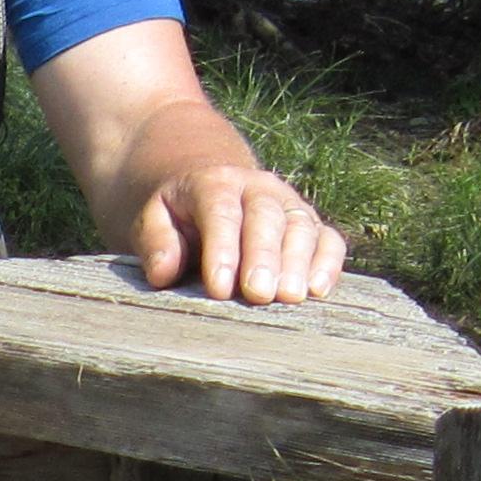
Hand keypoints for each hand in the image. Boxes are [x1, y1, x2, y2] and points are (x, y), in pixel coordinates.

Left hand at [130, 160, 350, 306]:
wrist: (207, 185)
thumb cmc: (176, 215)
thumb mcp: (152, 219)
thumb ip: (156, 242)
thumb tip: (164, 272)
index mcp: (214, 183)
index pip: (220, 212)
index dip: (221, 249)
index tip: (219, 288)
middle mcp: (257, 188)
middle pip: (265, 218)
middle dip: (263, 257)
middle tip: (260, 294)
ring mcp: (288, 204)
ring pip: (300, 226)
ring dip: (298, 262)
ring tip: (291, 297)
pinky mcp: (309, 223)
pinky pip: (327, 238)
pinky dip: (328, 262)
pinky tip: (319, 289)